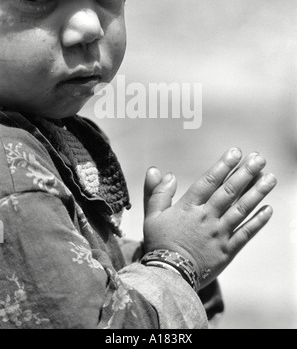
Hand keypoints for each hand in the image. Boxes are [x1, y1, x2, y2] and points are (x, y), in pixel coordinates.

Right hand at [143, 148, 276, 288]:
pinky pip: (245, 233)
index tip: (236, 152)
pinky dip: (258, 221)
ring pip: (241, 210)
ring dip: (257, 193)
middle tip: (259, 158)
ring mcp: (219, 233)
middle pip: (229, 192)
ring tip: (270, 178)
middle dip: (246, 173)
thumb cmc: (159, 244)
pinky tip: (269, 209)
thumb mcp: (152, 216)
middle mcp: (207, 217)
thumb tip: (160, 171)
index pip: (209, 181)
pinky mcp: (227, 250)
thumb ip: (157, 192)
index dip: (223, 165)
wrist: (168, 276)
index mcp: (189, 207)